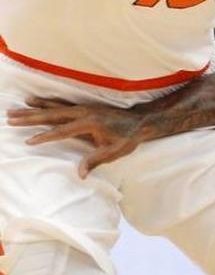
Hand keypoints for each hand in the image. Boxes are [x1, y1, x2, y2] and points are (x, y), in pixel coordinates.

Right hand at [8, 98, 148, 176]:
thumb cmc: (128, 138)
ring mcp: (83, 107)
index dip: (45, 136)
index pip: (62, 131)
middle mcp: (83, 112)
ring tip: (16, 107)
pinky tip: (35, 100)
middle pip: (52, 115)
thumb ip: (95, 160)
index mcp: (89, 123)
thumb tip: (80, 174)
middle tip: (10, 118)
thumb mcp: (114, 152)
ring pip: (54, 106)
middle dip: (30, 117)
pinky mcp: (84, 106)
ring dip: (34, 107)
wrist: (142, 120)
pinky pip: (61, 102)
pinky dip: (47, 101)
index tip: (28, 141)